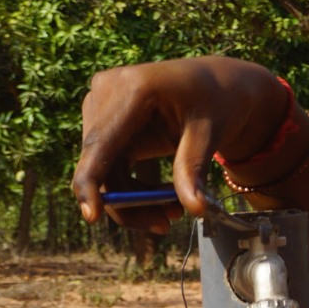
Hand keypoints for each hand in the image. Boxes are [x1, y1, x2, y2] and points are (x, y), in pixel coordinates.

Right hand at [71, 56, 293, 232]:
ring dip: (134, 199)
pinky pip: (108, 167)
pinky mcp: (103, 120)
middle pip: (100, 163)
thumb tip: (196, 210)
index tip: (91, 217)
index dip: (91, 181)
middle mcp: (107, 90)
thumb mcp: (210, 133)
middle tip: (168, 223)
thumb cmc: (218, 102)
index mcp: (134, 87)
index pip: (101, 142)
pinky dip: (133, 188)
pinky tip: (166, 197)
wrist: (217, 84)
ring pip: (102, 170)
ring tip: (174, 212)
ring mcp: (100, 104)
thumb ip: (194, 168)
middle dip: (130, 202)